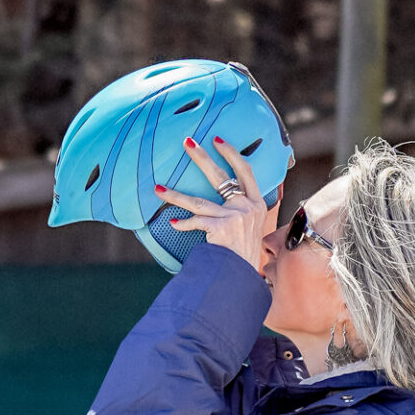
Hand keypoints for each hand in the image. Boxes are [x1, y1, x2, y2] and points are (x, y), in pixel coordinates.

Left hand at [156, 135, 275, 269]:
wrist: (243, 274)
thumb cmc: (243, 252)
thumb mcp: (251, 226)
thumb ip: (241, 209)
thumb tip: (226, 194)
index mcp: (256, 203)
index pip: (245, 170)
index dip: (231, 153)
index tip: (217, 140)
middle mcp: (247, 207)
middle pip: (220, 176)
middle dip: (201, 157)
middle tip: (187, 142)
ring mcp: (235, 217)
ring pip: (198, 202)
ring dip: (175, 195)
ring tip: (158, 189)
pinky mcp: (222, 228)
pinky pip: (196, 222)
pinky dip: (183, 223)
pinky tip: (173, 222)